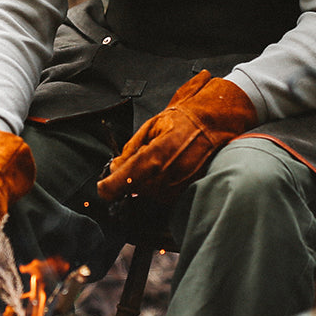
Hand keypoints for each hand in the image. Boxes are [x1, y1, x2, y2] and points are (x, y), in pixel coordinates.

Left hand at [97, 71, 256, 202]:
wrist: (212, 123)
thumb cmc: (181, 121)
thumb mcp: (150, 127)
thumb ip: (131, 149)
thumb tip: (115, 167)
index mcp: (157, 153)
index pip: (125, 179)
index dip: (110, 186)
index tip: (103, 187)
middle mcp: (169, 172)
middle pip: (136, 188)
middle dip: (129, 179)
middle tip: (133, 162)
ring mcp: (180, 182)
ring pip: (150, 193)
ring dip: (144, 182)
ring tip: (155, 161)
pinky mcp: (188, 188)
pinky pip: (165, 193)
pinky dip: (158, 184)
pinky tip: (165, 168)